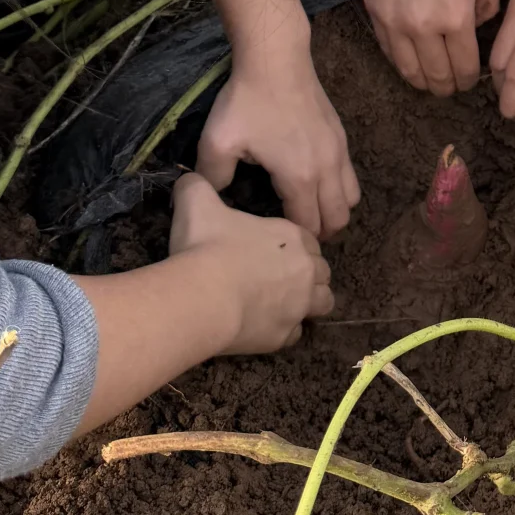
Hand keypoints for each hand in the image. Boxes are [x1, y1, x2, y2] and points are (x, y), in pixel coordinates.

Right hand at [169, 172, 333, 352]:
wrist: (203, 296)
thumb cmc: (206, 246)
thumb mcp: (197, 202)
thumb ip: (197, 186)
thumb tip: (191, 178)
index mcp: (291, 236)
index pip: (309, 239)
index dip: (296, 245)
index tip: (274, 250)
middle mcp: (304, 270)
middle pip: (322, 271)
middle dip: (307, 273)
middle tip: (279, 276)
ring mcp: (298, 305)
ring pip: (322, 303)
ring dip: (309, 302)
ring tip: (284, 302)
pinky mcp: (284, 336)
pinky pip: (295, 333)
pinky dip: (285, 329)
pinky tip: (266, 325)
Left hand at [197, 43, 359, 239]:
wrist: (276, 59)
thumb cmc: (247, 101)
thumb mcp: (217, 142)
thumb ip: (211, 179)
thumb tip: (208, 198)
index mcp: (299, 177)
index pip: (308, 226)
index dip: (292, 239)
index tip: (273, 240)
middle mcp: (328, 169)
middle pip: (338, 219)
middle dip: (318, 232)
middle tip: (291, 231)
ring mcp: (339, 151)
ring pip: (350, 199)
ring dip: (333, 210)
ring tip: (307, 208)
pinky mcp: (341, 137)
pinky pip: (350, 176)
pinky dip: (338, 189)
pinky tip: (312, 180)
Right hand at [365, 0, 500, 95]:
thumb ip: (490, 5)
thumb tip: (479, 27)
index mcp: (456, 20)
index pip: (464, 68)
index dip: (469, 80)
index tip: (471, 79)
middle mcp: (424, 29)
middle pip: (436, 77)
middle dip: (448, 87)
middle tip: (452, 86)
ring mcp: (396, 24)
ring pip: (409, 72)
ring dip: (423, 82)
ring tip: (431, 80)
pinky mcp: (376, 15)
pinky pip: (389, 52)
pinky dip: (402, 62)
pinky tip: (411, 59)